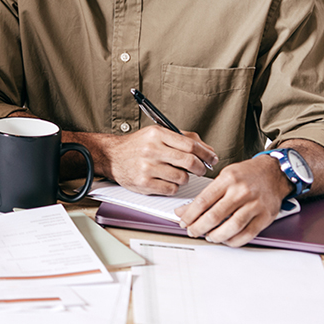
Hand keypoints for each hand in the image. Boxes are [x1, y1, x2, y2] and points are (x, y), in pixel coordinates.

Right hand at [99, 126, 217, 194]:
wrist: (111, 156)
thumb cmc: (137, 146)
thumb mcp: (157, 134)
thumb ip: (183, 139)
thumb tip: (208, 150)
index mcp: (157, 134)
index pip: (190, 145)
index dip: (206, 153)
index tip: (212, 158)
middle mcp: (152, 150)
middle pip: (189, 161)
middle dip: (200, 168)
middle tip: (201, 169)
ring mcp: (147, 167)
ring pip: (182, 178)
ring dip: (184, 178)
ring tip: (177, 174)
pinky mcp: (143, 183)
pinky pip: (171, 189)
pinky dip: (173, 187)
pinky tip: (166, 181)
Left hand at [175, 155, 293, 246]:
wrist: (275, 172)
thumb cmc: (247, 174)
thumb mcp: (223, 176)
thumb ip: (205, 194)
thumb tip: (184, 210)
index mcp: (228, 179)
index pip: (203, 201)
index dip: (190, 215)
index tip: (183, 221)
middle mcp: (242, 192)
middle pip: (215, 216)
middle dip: (199, 227)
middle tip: (192, 231)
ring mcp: (255, 205)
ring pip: (231, 227)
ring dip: (216, 236)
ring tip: (208, 236)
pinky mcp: (266, 216)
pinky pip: (247, 234)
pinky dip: (234, 240)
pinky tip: (226, 239)